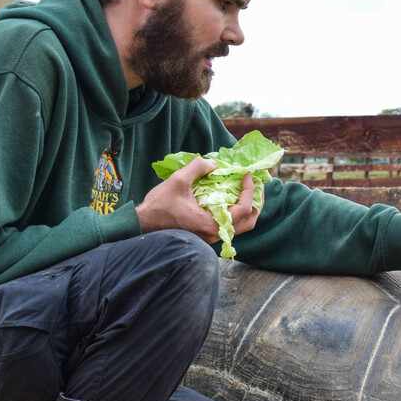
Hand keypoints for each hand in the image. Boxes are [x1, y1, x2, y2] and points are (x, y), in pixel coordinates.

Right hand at [136, 157, 259, 243]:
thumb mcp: (178, 181)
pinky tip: (232, 198)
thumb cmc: (158, 206)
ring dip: (247, 208)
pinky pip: (229, 225)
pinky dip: (235, 212)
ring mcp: (212, 237)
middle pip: (249, 222)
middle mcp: (215, 234)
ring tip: (247, 191)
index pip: (243, 208)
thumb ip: (198, 168)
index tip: (247, 175)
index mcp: (212, 224)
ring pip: (241, 226)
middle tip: (257, 185)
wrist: (142, 225)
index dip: (249, 190)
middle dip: (256, 202)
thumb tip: (213, 163)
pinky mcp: (207, 235)